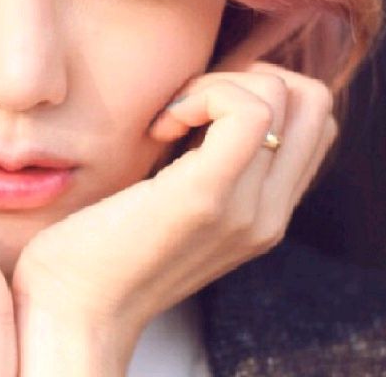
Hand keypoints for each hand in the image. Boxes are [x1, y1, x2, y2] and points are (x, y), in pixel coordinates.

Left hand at [12, 52, 336, 373]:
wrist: (73, 309)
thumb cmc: (101, 242)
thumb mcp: (172, 195)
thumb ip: (205, 157)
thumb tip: (205, 92)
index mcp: (265, 211)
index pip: (312, 119)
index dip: (256, 89)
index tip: (194, 112)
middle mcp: (270, 214)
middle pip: (312, 100)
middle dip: (246, 77)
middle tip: (187, 108)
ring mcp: (247, 209)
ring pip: (284, 95)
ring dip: (218, 84)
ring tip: (170, 122)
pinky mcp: (208, 197)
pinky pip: (248, 111)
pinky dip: (204, 94)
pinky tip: (160, 129)